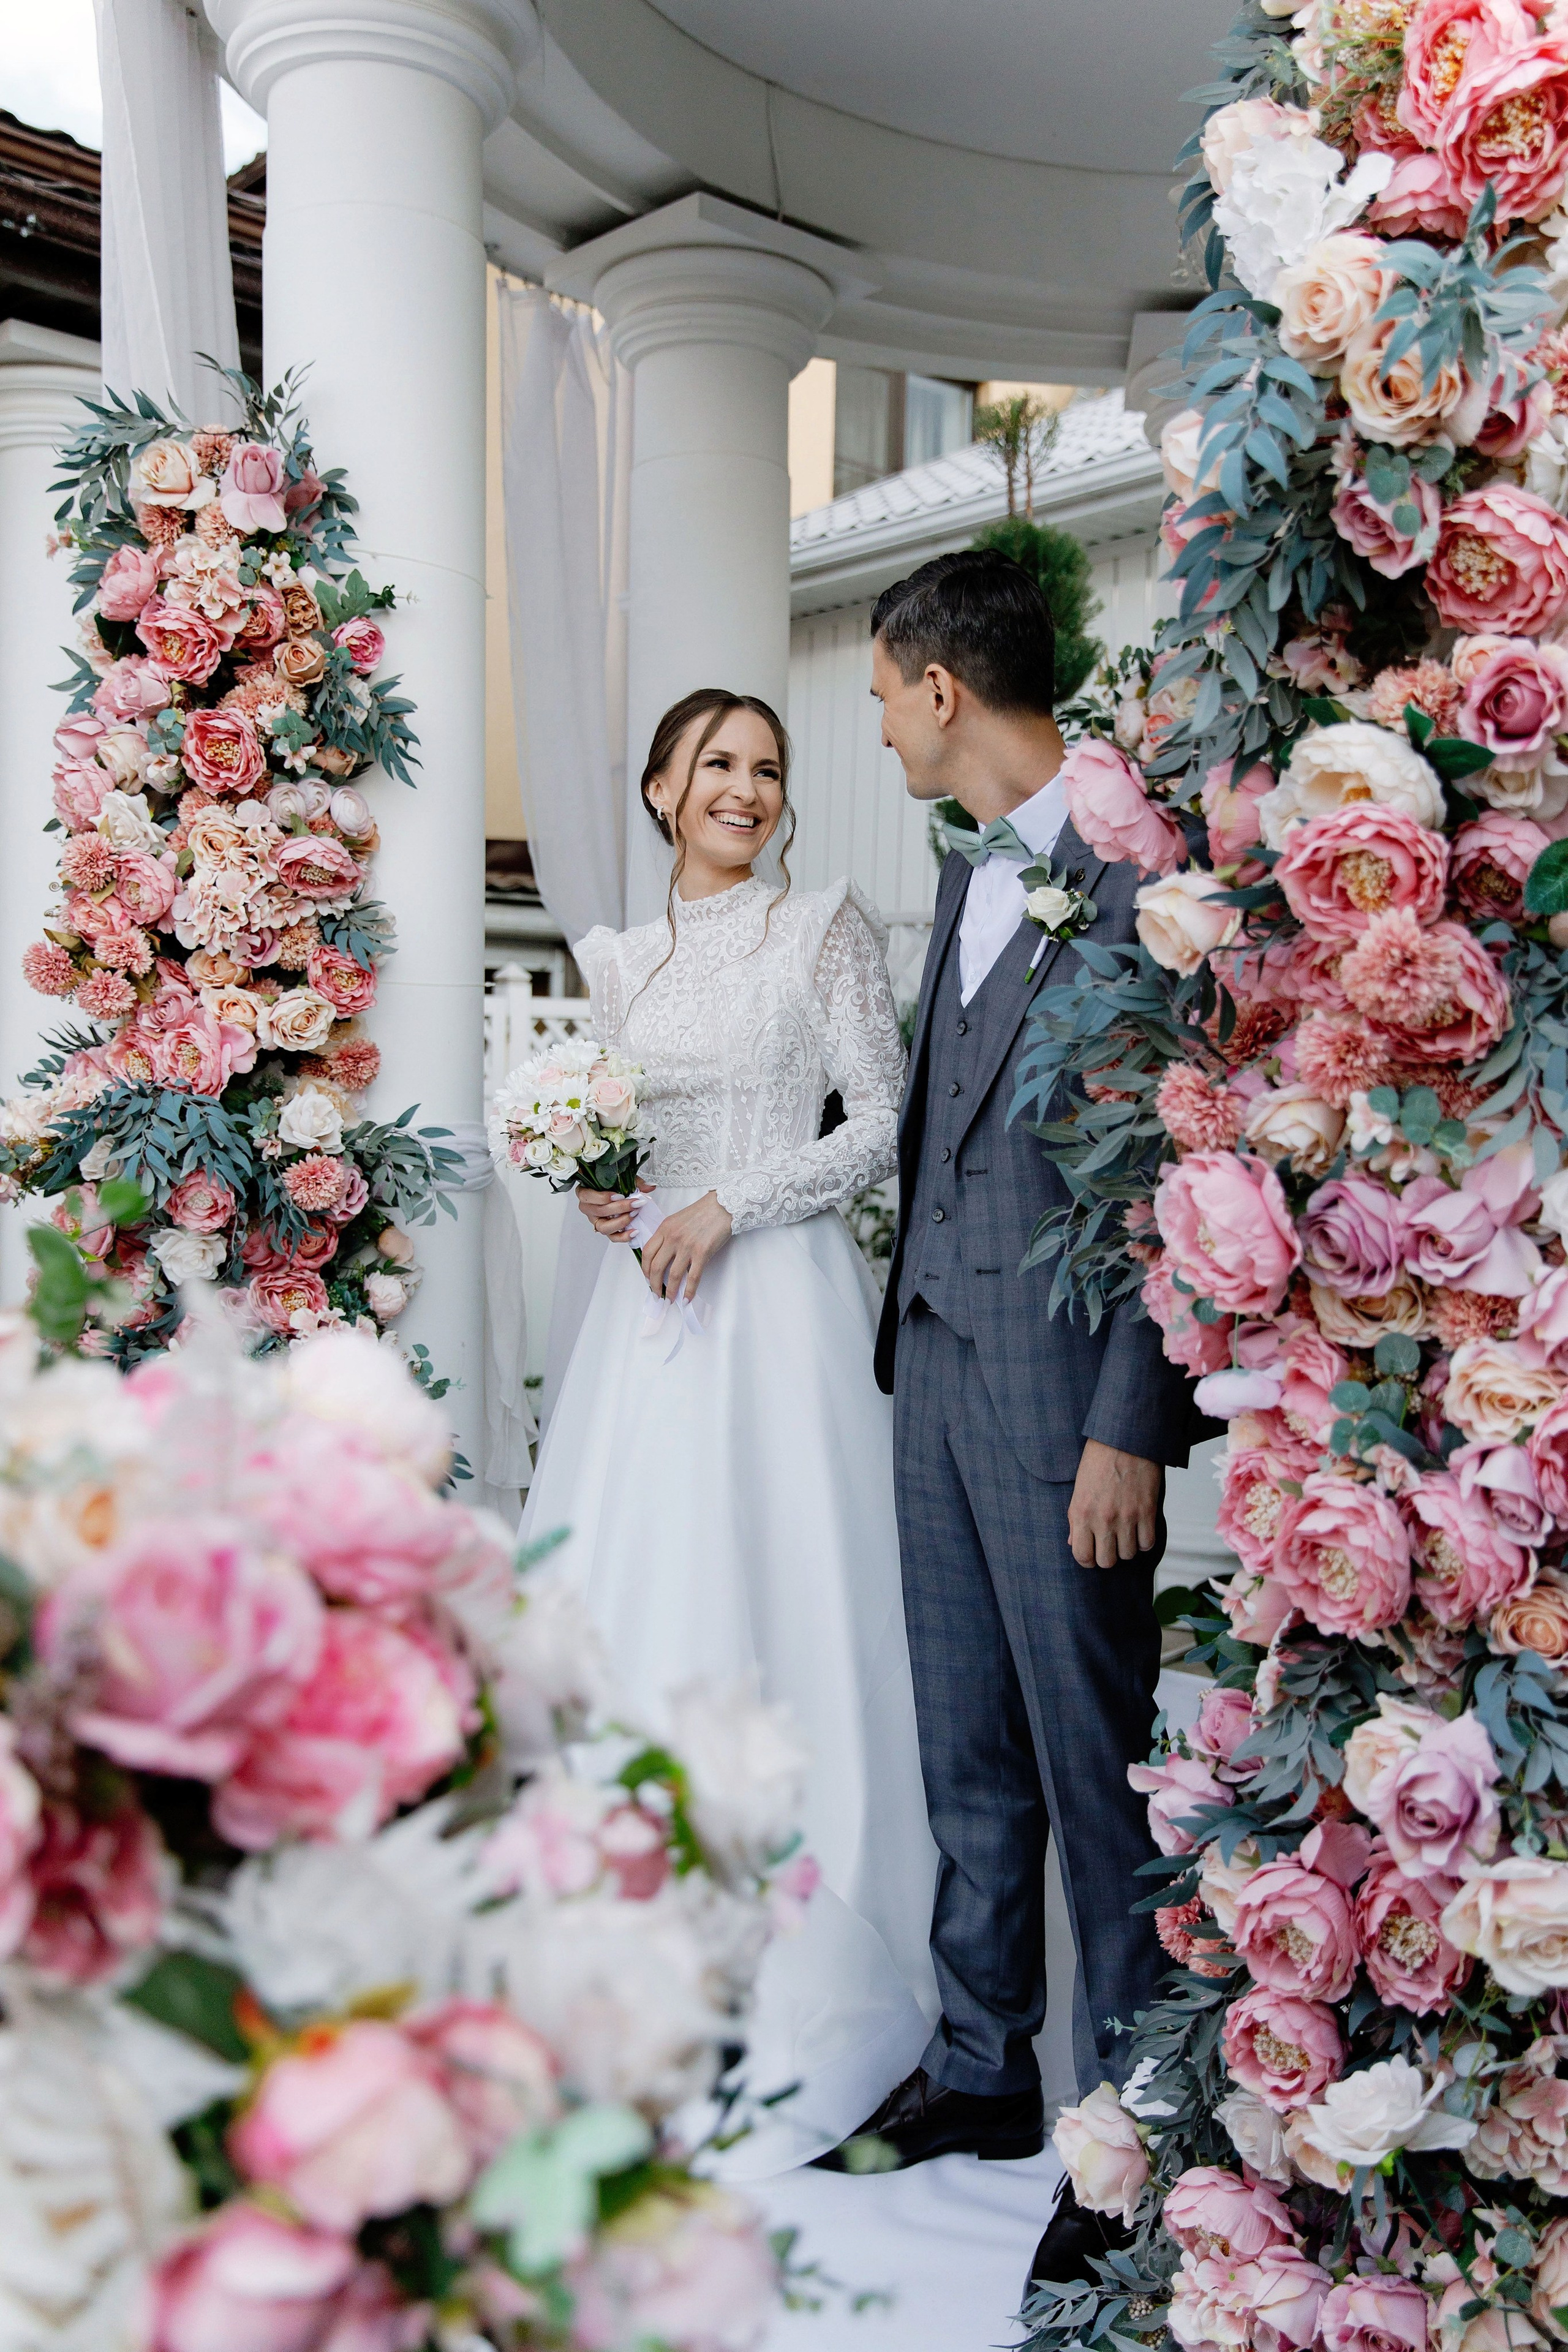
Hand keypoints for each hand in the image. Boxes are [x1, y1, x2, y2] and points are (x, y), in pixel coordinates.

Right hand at [576, 1177, 651, 1241]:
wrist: (618, 1197)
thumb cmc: (614, 1187)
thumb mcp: (622, 1180)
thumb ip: (635, 1182)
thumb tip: (650, 1186)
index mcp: (586, 1193)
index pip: (586, 1196)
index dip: (602, 1197)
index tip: (619, 1195)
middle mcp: (588, 1209)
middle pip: (599, 1212)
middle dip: (619, 1208)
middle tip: (634, 1204)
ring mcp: (597, 1221)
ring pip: (603, 1227)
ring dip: (621, 1222)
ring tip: (634, 1215)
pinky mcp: (606, 1230)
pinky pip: (612, 1237)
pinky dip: (623, 1236)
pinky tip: (634, 1231)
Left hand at [641, 1189, 731, 1302]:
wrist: (723, 1206)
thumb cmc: (702, 1212)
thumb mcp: (677, 1219)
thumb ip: (668, 1235)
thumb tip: (664, 1257)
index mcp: (664, 1228)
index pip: (647, 1253)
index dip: (644, 1269)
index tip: (647, 1278)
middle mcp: (673, 1238)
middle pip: (656, 1267)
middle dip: (654, 1285)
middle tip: (656, 1294)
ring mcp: (687, 1246)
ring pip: (673, 1275)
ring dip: (670, 1291)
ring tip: (670, 1300)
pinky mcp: (702, 1253)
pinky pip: (693, 1277)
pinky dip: (689, 1291)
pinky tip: (687, 1299)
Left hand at [1068, 1440, 1160, 1568]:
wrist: (1124, 1439)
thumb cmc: (1098, 1461)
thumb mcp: (1079, 1490)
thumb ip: (1075, 1520)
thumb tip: (1073, 1543)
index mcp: (1081, 1513)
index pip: (1082, 1556)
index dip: (1087, 1559)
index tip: (1092, 1553)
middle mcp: (1102, 1519)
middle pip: (1107, 1561)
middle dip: (1108, 1556)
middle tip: (1110, 1543)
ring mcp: (1126, 1517)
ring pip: (1128, 1555)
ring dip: (1127, 1547)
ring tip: (1125, 1532)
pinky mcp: (1147, 1511)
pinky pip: (1147, 1544)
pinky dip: (1144, 1540)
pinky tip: (1140, 1529)